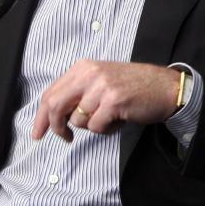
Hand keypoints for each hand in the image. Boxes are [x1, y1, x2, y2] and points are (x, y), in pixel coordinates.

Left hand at [31, 60, 179, 141]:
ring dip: (92, 126)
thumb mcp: (102, 80)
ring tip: (109, 118)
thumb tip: (53, 115)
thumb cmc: (134, 86)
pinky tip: (118, 121)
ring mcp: (102, 87)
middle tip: (64, 138)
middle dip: (55, 127)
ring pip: (77, 120)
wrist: (166, 87)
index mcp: (84, 67)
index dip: (41, 116)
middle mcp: (90, 73)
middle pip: (55, 106)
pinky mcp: (113, 101)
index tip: (38, 132)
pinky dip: (106, 130)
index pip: (51, 93)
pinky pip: (96, 127)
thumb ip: (78, 90)